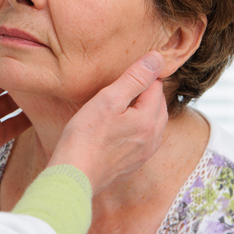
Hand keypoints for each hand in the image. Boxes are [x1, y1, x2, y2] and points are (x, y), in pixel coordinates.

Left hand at [0, 12, 31, 172]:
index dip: (8, 57)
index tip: (28, 46)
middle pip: (7, 83)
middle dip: (21, 76)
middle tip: (43, 66)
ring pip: (14, 103)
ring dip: (28, 97)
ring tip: (48, 85)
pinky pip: (17, 126)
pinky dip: (30, 120)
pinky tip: (44, 110)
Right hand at [48, 52, 167, 194]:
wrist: (74, 175)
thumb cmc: (86, 137)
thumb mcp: (108, 99)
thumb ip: (134, 78)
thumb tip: (157, 59)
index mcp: (149, 121)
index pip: (155, 88)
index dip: (143, 75)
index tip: (129, 69)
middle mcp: (152, 139)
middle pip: (158, 106)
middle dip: (148, 92)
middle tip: (129, 81)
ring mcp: (143, 154)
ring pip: (153, 124)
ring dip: (145, 110)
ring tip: (126, 101)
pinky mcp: (132, 164)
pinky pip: (144, 140)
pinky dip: (138, 127)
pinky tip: (122, 126)